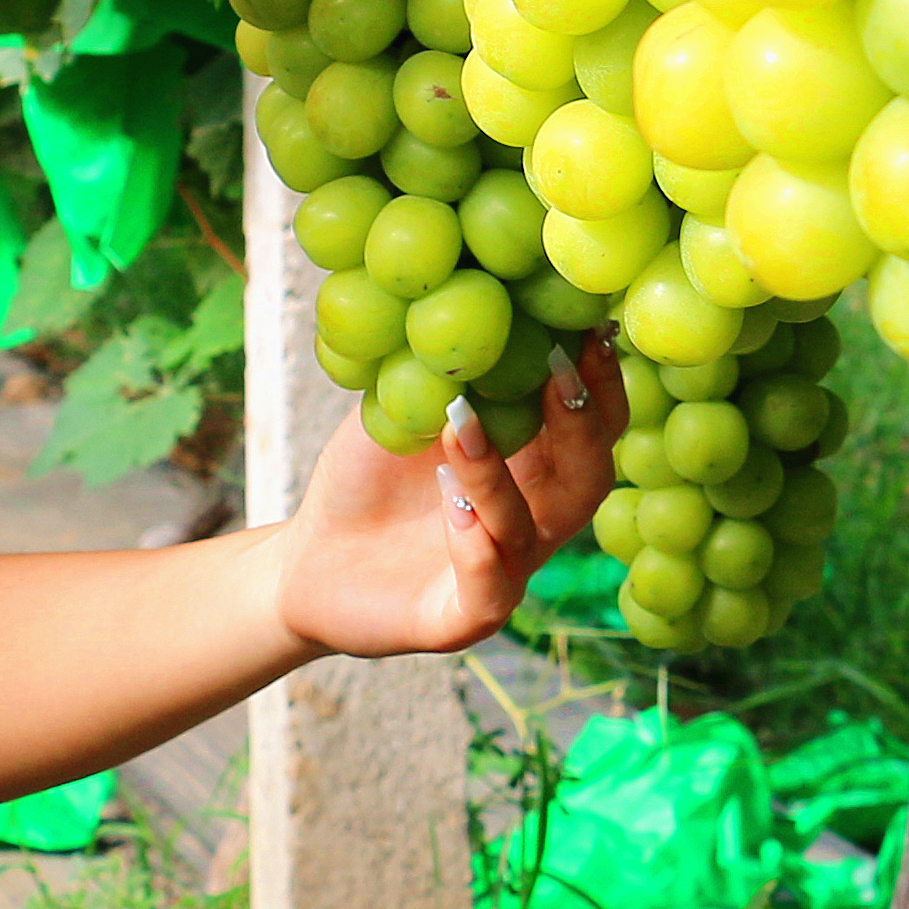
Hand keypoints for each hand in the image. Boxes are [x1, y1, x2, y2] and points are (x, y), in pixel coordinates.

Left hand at [271, 354, 627, 659]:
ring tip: (463, 424)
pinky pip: (488, 590)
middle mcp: (535, 521)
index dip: (601, 382)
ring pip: (533, 531)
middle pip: (590, 480)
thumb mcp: (404, 411)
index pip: (593, 426)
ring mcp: (504, 573)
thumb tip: (477, 290)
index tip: (589, 327)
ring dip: (501, 475)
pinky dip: (476, 548)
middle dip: (581, 423)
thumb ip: (443, 369)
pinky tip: (450, 507)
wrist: (308, 559)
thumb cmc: (368, 480)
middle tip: (557, 369)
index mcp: (535, 468)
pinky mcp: (462, 618)